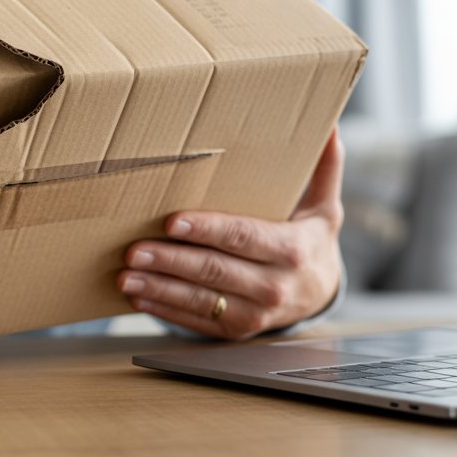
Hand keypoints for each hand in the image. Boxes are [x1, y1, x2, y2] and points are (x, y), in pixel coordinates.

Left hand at [117, 128, 344, 338]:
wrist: (320, 294)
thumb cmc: (310, 241)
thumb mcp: (324, 207)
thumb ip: (325, 166)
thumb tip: (330, 124)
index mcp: (291, 249)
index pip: (243, 236)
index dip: (206, 230)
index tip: (172, 222)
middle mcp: (274, 285)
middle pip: (215, 270)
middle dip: (171, 261)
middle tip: (134, 250)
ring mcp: (255, 314)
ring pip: (201, 301)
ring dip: (160, 289)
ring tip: (126, 277)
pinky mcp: (236, 331)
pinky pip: (197, 322)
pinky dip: (166, 310)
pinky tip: (139, 297)